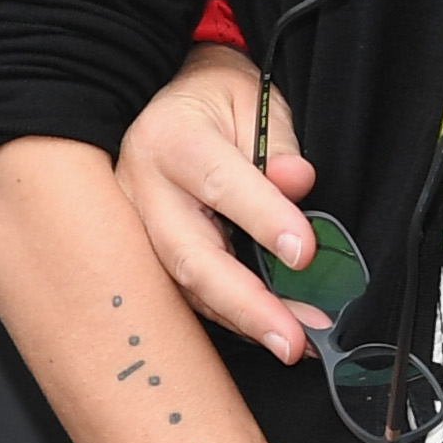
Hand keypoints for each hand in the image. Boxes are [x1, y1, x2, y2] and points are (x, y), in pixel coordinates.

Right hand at [117, 50, 319, 363]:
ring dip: (242, 320)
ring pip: (185, 285)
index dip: (263, 220)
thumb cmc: (213, 100)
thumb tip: (295, 182)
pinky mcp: (146, 252)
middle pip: (190, 256)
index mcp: (171, 139)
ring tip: (293, 342)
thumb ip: (276, 143)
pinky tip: (267, 329)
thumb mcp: (253, 101)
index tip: (303, 252)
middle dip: (245, 305)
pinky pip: (187, 293)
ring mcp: (139, 226)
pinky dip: (230, 317)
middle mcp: (144, 187)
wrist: (168, 103)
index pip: (220, 184)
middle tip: (292, 339)